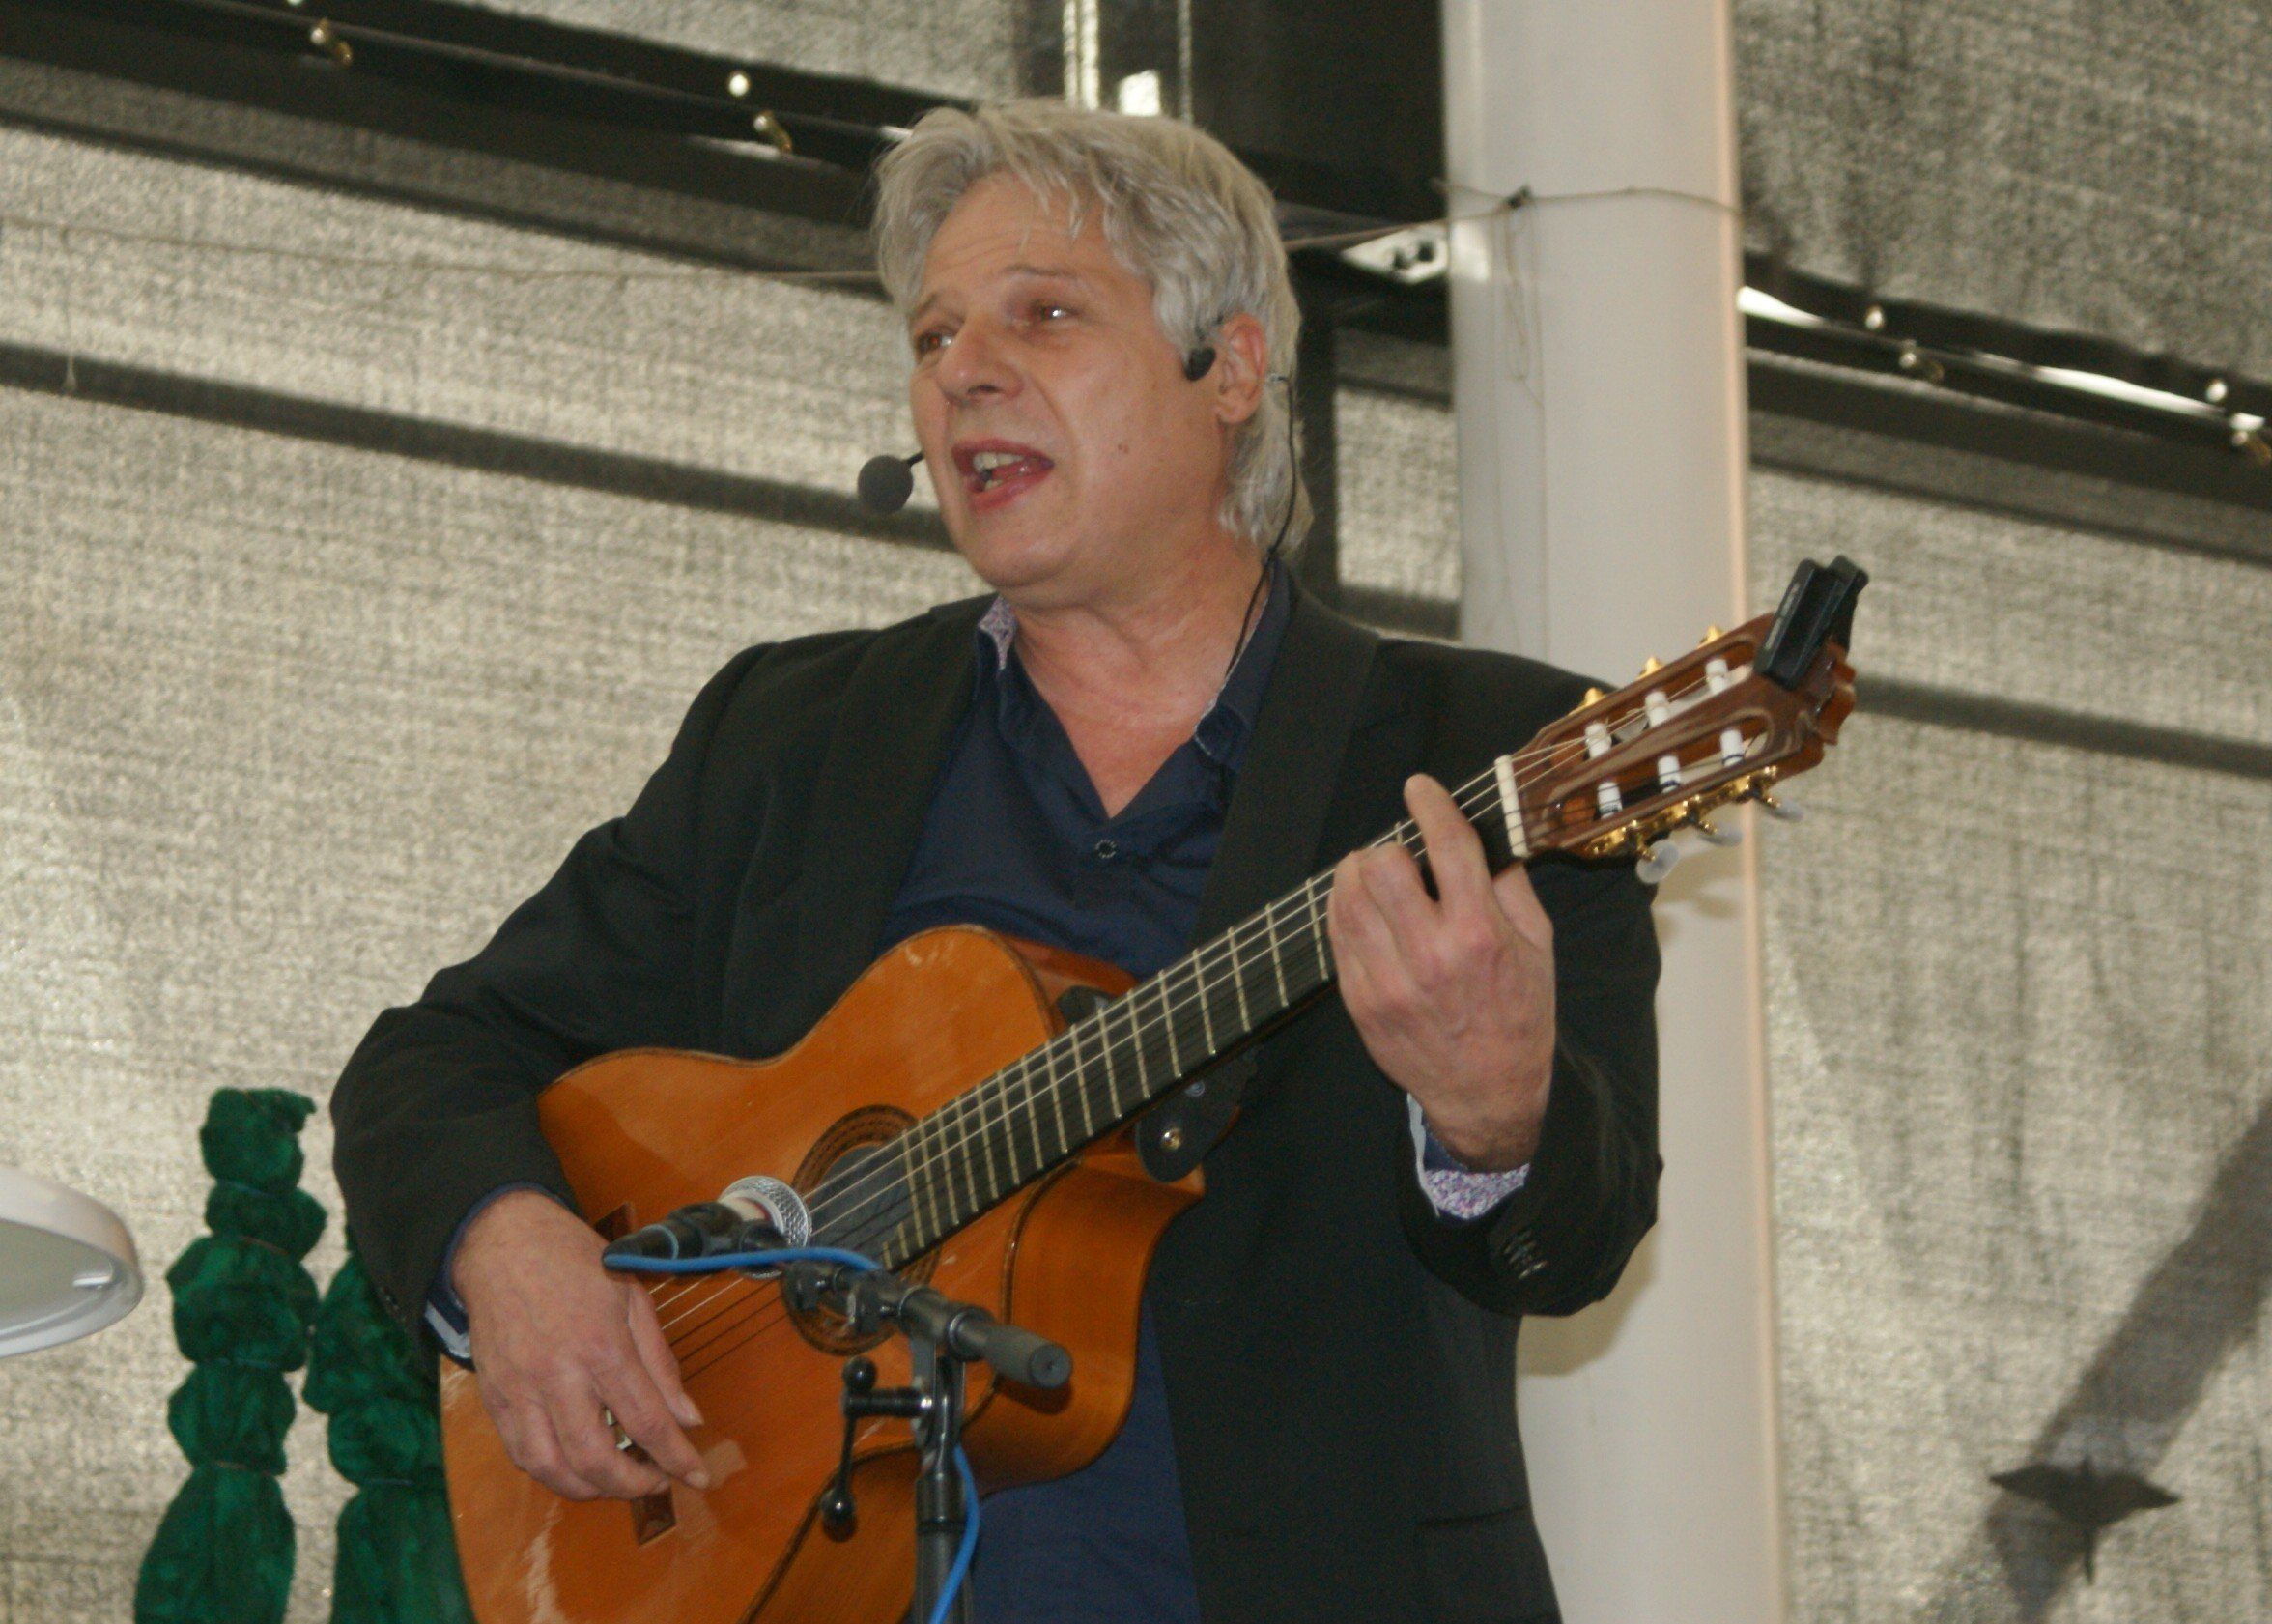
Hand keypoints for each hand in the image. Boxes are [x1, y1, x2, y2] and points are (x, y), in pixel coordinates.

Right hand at [451, 1189, 710, 1500]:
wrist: (503, 1243)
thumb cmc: (574, 1263)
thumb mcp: (633, 1298)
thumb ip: (661, 1364)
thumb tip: (688, 1418)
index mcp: (602, 1346)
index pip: (647, 1421)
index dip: (677, 1458)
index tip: (698, 1477)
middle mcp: (558, 1376)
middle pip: (596, 1459)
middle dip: (633, 1485)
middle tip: (656, 1481)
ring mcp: (520, 1391)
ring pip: (553, 1468)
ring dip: (591, 1489)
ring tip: (617, 1481)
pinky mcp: (494, 1398)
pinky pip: (521, 1454)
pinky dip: (552, 1472)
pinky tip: (576, 1465)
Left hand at [1327, 774, 1555, 1169]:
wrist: (1488, 1094)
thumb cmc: (1519, 1017)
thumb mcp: (1538, 946)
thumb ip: (1510, 884)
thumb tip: (1486, 834)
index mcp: (1480, 933)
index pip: (1446, 845)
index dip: (1429, 804)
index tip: (1419, 788)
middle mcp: (1430, 954)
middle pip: (1381, 863)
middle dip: (1390, 847)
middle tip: (1402, 857)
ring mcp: (1388, 980)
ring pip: (1347, 894)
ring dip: (1360, 874)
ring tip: (1379, 880)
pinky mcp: (1360, 1000)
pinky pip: (1337, 932)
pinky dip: (1347, 909)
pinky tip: (1367, 912)